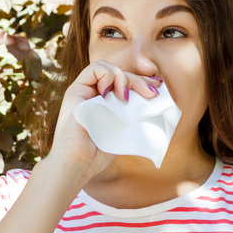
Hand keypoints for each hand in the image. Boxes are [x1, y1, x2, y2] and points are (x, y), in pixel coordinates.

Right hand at [47, 60, 161, 181]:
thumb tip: (155, 103)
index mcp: (105, 103)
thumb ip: (133, 116)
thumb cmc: (97, 154)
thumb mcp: (122, 131)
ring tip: (126, 97)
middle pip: (119, 74)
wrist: (77, 164)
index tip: (157, 90)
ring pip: (107, 67)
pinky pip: (94, 69)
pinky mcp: (75, 91)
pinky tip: (113, 94)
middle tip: (151, 94)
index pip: (124, 82)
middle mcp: (93, 94)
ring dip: (123, 77)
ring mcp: (84, 91)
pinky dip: (108, 76)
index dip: (142, 82)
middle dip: (138, 81)